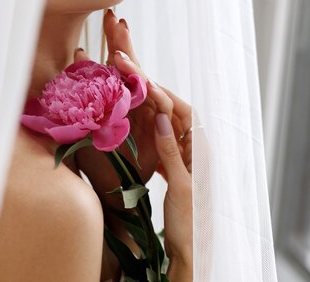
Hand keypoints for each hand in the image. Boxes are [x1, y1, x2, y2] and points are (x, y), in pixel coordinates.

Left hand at [74, 10, 189, 204]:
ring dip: (135, 69)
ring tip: (117, 54)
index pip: (122, 66)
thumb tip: (70, 62)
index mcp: (125, 100)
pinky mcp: (165, 133)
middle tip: (115, 19)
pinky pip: (166, 109)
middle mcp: (142, 105)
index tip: (106, 18)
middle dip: (125, 43)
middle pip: (136, 68)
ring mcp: (155, 117)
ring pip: (150, 85)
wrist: (116, 198)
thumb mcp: (84, 129)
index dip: (116, 42)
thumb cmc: (100, 164)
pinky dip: (154, 93)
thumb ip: (80, 101)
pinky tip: (143, 81)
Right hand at [147, 81, 192, 269]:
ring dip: (152, 116)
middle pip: (177, 118)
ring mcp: (187, 161)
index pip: (186, 113)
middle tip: (136, 87)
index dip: (167, 96)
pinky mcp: (177, 171)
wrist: (190, 253)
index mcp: (203, 152)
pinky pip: (164, 146)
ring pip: (169, 131)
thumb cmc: (190, 223)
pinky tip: (139, 132)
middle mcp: (197, 152)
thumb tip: (162, 118)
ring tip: (133, 102)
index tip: (146, 83)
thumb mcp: (179, 185)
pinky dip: (151, 136)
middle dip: (157, 101)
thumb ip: (170, 151)